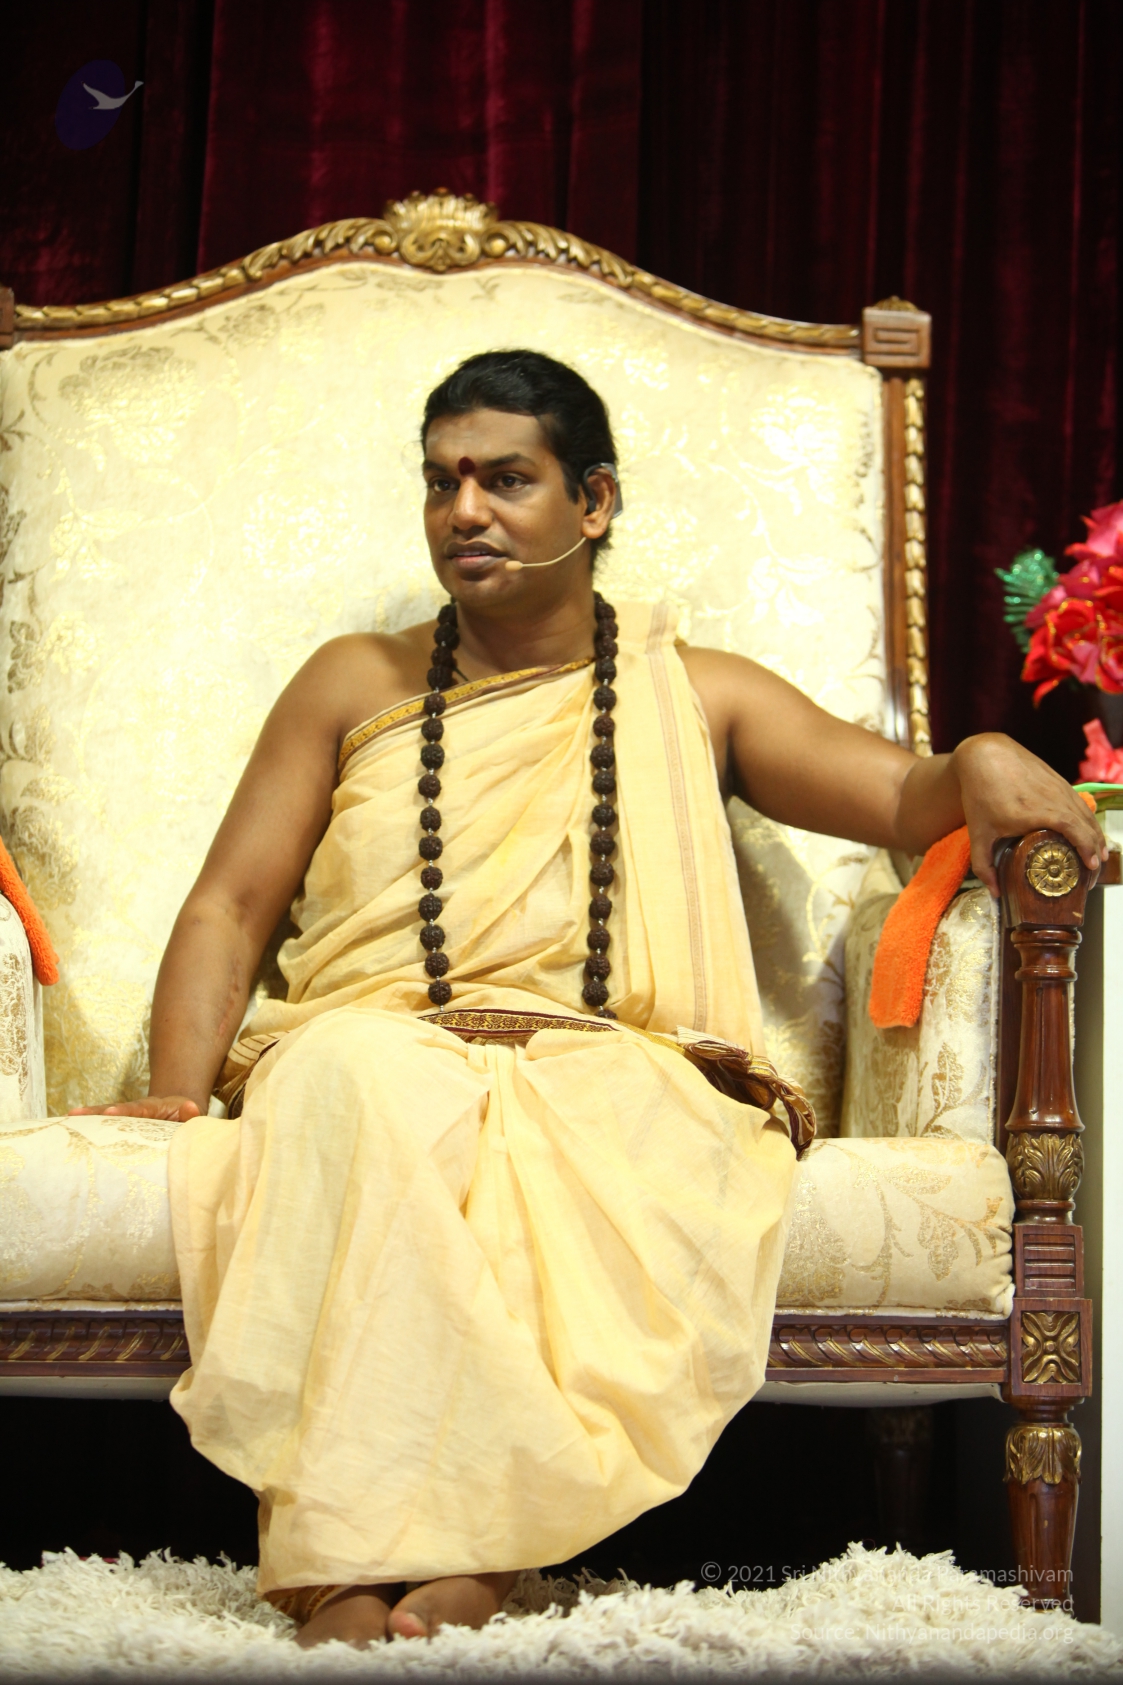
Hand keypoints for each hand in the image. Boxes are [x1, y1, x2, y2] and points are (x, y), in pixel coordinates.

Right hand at [68, 1095, 201, 1121]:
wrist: (180, 1113)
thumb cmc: (186, 1120)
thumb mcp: (192, 1117)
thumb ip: (191, 1114)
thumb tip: (190, 1108)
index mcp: (155, 1107)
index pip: (138, 1109)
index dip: (124, 1112)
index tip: (110, 1113)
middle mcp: (137, 1109)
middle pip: (115, 1109)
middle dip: (96, 1111)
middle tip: (76, 1113)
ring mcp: (128, 1117)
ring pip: (106, 1115)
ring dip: (88, 1116)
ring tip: (68, 1117)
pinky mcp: (122, 1125)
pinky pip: (105, 1126)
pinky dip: (90, 1126)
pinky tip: (70, 1127)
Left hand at [953, 733, 1106, 895]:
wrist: (984, 755)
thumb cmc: (980, 793)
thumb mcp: (978, 833)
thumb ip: (984, 865)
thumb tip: (994, 892)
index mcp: (1038, 813)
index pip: (1075, 832)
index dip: (1087, 850)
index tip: (1091, 867)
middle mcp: (1054, 799)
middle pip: (1086, 825)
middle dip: (1096, 848)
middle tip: (1095, 869)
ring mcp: (1058, 787)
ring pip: (1086, 812)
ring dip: (1095, 833)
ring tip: (1099, 854)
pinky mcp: (1058, 780)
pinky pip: (1079, 802)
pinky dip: (1088, 818)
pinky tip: (1089, 829)